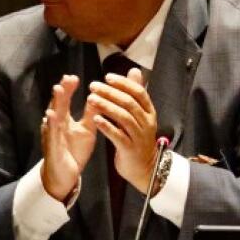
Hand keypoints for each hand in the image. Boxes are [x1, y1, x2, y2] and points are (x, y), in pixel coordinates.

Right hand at [40, 75, 97, 200]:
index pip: (65, 101)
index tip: (73, 77)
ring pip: (52, 116)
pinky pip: (51, 135)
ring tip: (58, 89)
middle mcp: (55, 124)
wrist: (66, 174)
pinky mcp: (52, 147)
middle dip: (61, 91)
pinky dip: (51, 124)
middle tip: (66, 77)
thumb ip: (92, 114)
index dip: (68, 89)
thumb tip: (99, 97)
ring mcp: (52, 135)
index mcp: (64, 120)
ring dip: (54, 103)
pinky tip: (51, 115)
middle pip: (57, 104)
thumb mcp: (87, 130)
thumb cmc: (74, 151)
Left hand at [87, 67, 158, 193]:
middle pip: (129, 103)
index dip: (123, 83)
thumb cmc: (137, 138)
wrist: (144, 168)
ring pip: (124, 118)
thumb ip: (134, 94)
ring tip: (90, 99)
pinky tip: (95, 118)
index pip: (139, 93)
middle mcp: (146, 123)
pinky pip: (118, 136)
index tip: (107, 77)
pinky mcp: (130, 149)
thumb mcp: (139, 115)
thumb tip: (134, 70)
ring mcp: (139, 137)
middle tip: (93, 86)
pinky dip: (107, 126)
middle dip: (110, 92)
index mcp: (149, 112)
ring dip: (106, 106)